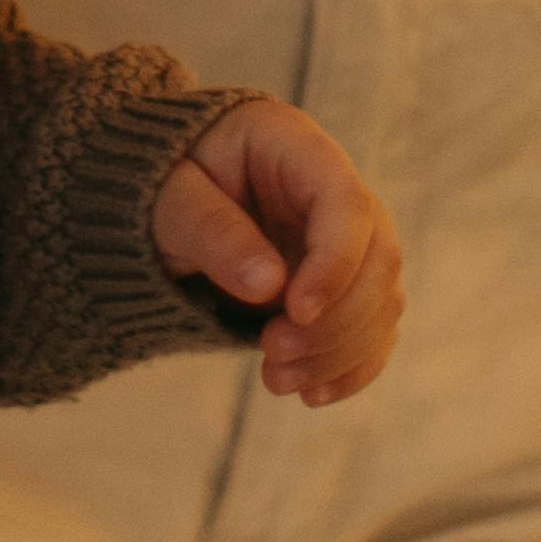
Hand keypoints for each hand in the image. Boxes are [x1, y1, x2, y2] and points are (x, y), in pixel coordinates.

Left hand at [152, 96, 402, 404]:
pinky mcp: (340, 284)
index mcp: (295, 148)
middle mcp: (333, 191)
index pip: (347, 204)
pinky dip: (351, 366)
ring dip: (340, 351)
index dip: (335, 264)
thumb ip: (213, 232)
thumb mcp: (167, 200)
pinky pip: (370, 328)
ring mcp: (344, 239)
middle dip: (337, 320)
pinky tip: (313, 394)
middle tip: (274, 354)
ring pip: (381, 299)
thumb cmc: (159, 184)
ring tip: (278, 380)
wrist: (160, 202)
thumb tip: (269, 287)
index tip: (295, 313)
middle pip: (378, 257)